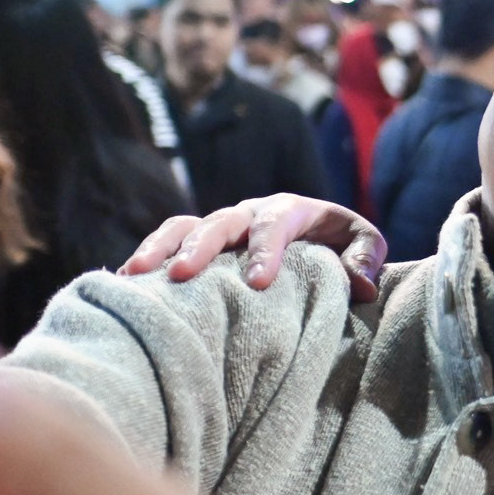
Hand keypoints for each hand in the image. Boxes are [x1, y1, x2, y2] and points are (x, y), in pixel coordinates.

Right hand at [123, 195, 384, 298]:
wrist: (320, 234)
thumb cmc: (342, 243)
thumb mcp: (363, 243)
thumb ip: (367, 257)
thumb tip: (362, 285)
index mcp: (292, 209)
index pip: (276, 223)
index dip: (266, 249)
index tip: (258, 283)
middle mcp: (251, 212)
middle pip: (222, 221)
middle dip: (201, 246)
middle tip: (182, 275)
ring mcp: (221, 225)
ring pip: (185, 226)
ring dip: (161, 247)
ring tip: (137, 274)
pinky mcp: (200, 241)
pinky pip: (169, 242)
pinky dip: (148, 258)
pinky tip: (126, 284)